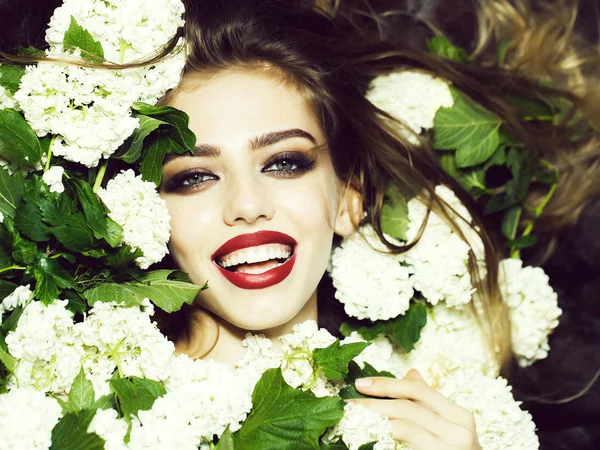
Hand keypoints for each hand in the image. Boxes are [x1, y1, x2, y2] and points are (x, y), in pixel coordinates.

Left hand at [351, 369, 481, 449]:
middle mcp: (459, 431)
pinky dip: (384, 438)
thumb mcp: (448, 427)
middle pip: (407, 407)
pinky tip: (370, 436)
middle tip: (348, 403)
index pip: (418, 391)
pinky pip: (406, 444)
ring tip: (354, 419)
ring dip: (373, 420)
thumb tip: (411, 373)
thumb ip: (430, 403)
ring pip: (403, 426)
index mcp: (459, 416)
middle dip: (373, 402)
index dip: (387, 384)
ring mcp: (450, 449)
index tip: (361, 384)